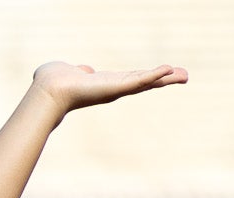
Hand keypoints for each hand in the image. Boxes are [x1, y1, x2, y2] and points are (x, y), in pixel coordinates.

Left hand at [32, 60, 186, 118]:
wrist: (48, 90)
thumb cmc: (53, 81)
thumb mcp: (73, 72)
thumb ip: (80, 71)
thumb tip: (81, 70)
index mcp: (106, 83)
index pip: (133, 78)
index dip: (149, 76)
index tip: (165, 73)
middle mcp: (113, 89)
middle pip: (145, 82)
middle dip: (165, 79)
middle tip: (185, 76)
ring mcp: (115, 89)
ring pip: (146, 83)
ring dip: (166, 78)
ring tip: (184, 75)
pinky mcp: (115, 88)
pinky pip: (138, 81)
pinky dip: (153, 76)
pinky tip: (168, 70)